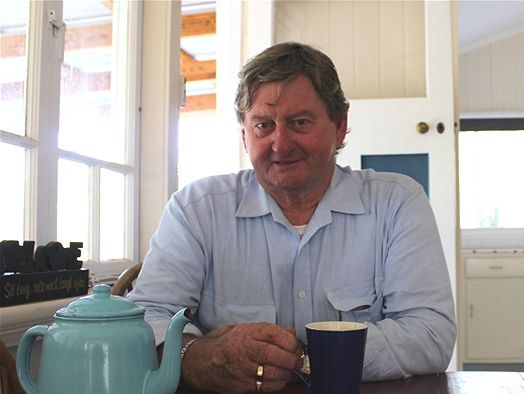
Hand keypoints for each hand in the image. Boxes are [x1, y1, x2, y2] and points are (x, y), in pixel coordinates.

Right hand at [181, 323, 302, 392]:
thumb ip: (269, 331)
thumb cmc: (229, 343)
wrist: (203, 362)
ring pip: (272, 373)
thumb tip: (291, 332)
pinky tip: (280, 378)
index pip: (272, 333)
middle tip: (298, 359)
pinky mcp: (242, 385)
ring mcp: (242, 369)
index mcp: (246, 333)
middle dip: (292, 358)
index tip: (295, 343)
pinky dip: (278, 383)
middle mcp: (243, 350)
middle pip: (274, 354)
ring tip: (290, 369)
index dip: (289, 339)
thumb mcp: (246, 330)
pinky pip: (266, 387)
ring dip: (287, 373)